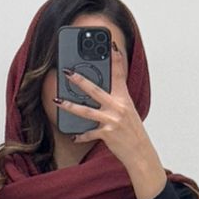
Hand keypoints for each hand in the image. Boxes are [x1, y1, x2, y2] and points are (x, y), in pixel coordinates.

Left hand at [56, 41, 151, 169]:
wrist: (140, 152)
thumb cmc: (133, 132)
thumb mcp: (128, 111)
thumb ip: (116, 100)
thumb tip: (100, 92)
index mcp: (124, 98)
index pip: (120, 74)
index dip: (116, 58)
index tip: (110, 45)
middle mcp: (118, 107)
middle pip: (95, 90)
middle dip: (80, 80)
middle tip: (68, 72)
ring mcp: (112, 120)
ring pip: (86, 111)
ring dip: (70, 106)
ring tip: (58, 101)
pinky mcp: (107, 134)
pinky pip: (89, 133)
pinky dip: (81, 136)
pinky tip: (74, 136)